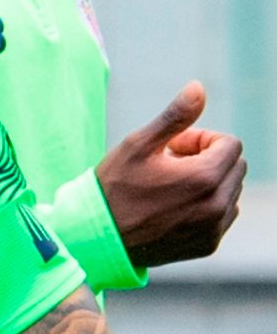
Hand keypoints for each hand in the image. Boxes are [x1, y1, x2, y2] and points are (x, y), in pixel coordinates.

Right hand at [97, 81, 245, 266]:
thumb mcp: (139, 145)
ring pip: (230, 192)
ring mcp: (214, 229)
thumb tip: (198, 87)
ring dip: (208, 183)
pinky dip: (206, 206)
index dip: (202, 139)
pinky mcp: (208, 245)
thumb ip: (175, 116)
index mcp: (204, 177)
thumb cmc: (115, 187)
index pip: (230, 144)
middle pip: (235, 166)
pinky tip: (173, 206)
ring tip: (170, 186)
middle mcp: (217, 206)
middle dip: (207, 158)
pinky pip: (222, 217)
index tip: (172, 147)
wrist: (98, 236)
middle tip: (169, 163)